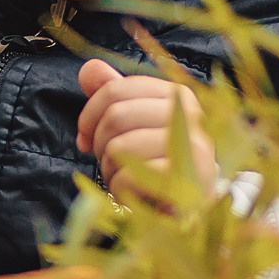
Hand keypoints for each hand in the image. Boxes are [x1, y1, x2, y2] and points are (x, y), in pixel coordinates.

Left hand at [75, 58, 216, 208]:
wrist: (191, 209)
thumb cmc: (157, 163)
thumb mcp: (134, 125)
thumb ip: (112, 94)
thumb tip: (87, 68)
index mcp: (177, 94)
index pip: (115, 90)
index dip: (89, 115)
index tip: (85, 137)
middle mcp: (190, 115)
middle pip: (115, 116)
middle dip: (99, 145)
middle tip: (109, 162)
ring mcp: (192, 147)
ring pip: (119, 147)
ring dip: (110, 170)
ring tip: (125, 179)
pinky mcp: (186, 180)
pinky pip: (129, 176)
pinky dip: (120, 189)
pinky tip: (134, 194)